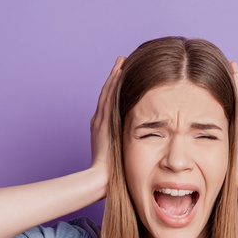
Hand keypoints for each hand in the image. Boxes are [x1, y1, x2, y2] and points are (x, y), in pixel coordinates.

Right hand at [89, 56, 124, 174]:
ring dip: (114, 76)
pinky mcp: (103, 121)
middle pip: (107, 93)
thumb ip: (124, 145)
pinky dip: (113, 85)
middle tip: (121, 61)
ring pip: (107, 93)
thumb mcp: (119, 154)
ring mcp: (100, 120)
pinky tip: (119, 73)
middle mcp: (99, 121)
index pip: (109, 103)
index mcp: (102, 127)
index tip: (123, 75)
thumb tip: (138, 143)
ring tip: (121, 61)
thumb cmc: (111, 171)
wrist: (101, 177)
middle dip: (114, 77)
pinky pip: (108, 98)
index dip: (115, 88)